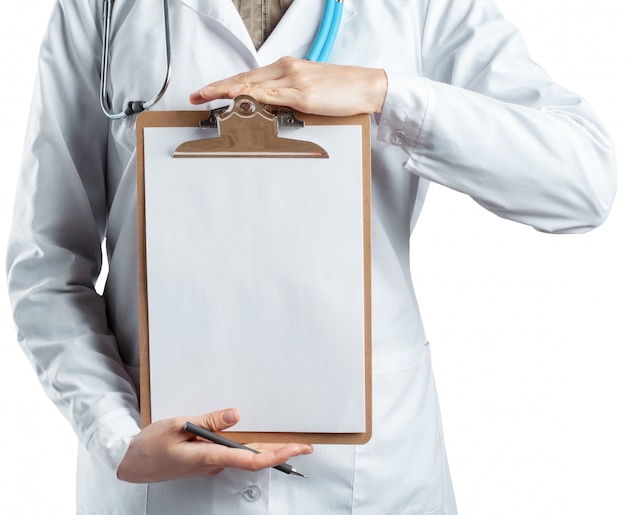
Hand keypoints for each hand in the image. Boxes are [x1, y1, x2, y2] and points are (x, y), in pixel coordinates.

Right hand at [117, 408, 313, 482]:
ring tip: (290, 444)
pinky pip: (234, 456)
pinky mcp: (207, 462)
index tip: (295, 449)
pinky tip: (260, 442)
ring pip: (245, 459)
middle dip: (281, 454)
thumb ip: (210, 421)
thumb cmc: (150, 445)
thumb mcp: (178, 424)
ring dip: (269, 452)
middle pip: (254, 460)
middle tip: (305, 446)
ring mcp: (211, 466)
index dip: (276, 455)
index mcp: (208, 457)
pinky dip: (252, 450)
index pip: (250, 459)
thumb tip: (236, 415)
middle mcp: (214, 465)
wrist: (131, 463)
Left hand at [189, 56, 387, 115]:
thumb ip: (287, 97)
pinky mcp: (303, 95)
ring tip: (207, 97)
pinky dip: (251, 97)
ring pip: (252, 85)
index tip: (207, 90)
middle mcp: (287, 70)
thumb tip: (268, 109)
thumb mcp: (309, 90)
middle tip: (197, 95)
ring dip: (227, 90)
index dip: (225, 83)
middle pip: (244, 78)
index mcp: (287, 68)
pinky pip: (271, 96)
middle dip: (218, 87)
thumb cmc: (342, 89)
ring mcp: (294, 81)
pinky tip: (237, 100)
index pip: (249, 76)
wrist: (367, 86)